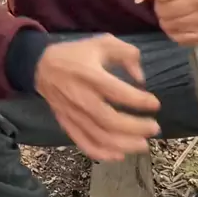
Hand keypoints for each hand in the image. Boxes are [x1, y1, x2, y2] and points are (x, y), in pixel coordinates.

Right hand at [35, 34, 160, 160]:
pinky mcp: (67, 124)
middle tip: (154, 128)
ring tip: (144, 144)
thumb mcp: (103, 42)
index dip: (139, 100)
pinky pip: (84, 144)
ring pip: (100, 137)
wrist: (42, 66)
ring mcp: (74, 114)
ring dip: (124, 144)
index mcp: (91, 75)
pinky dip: (102, 153)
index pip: (118, 93)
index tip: (155, 103)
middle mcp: (82, 98)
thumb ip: (127, 54)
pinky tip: (119, 155)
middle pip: (110, 121)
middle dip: (136, 128)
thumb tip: (140, 78)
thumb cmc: (77, 54)